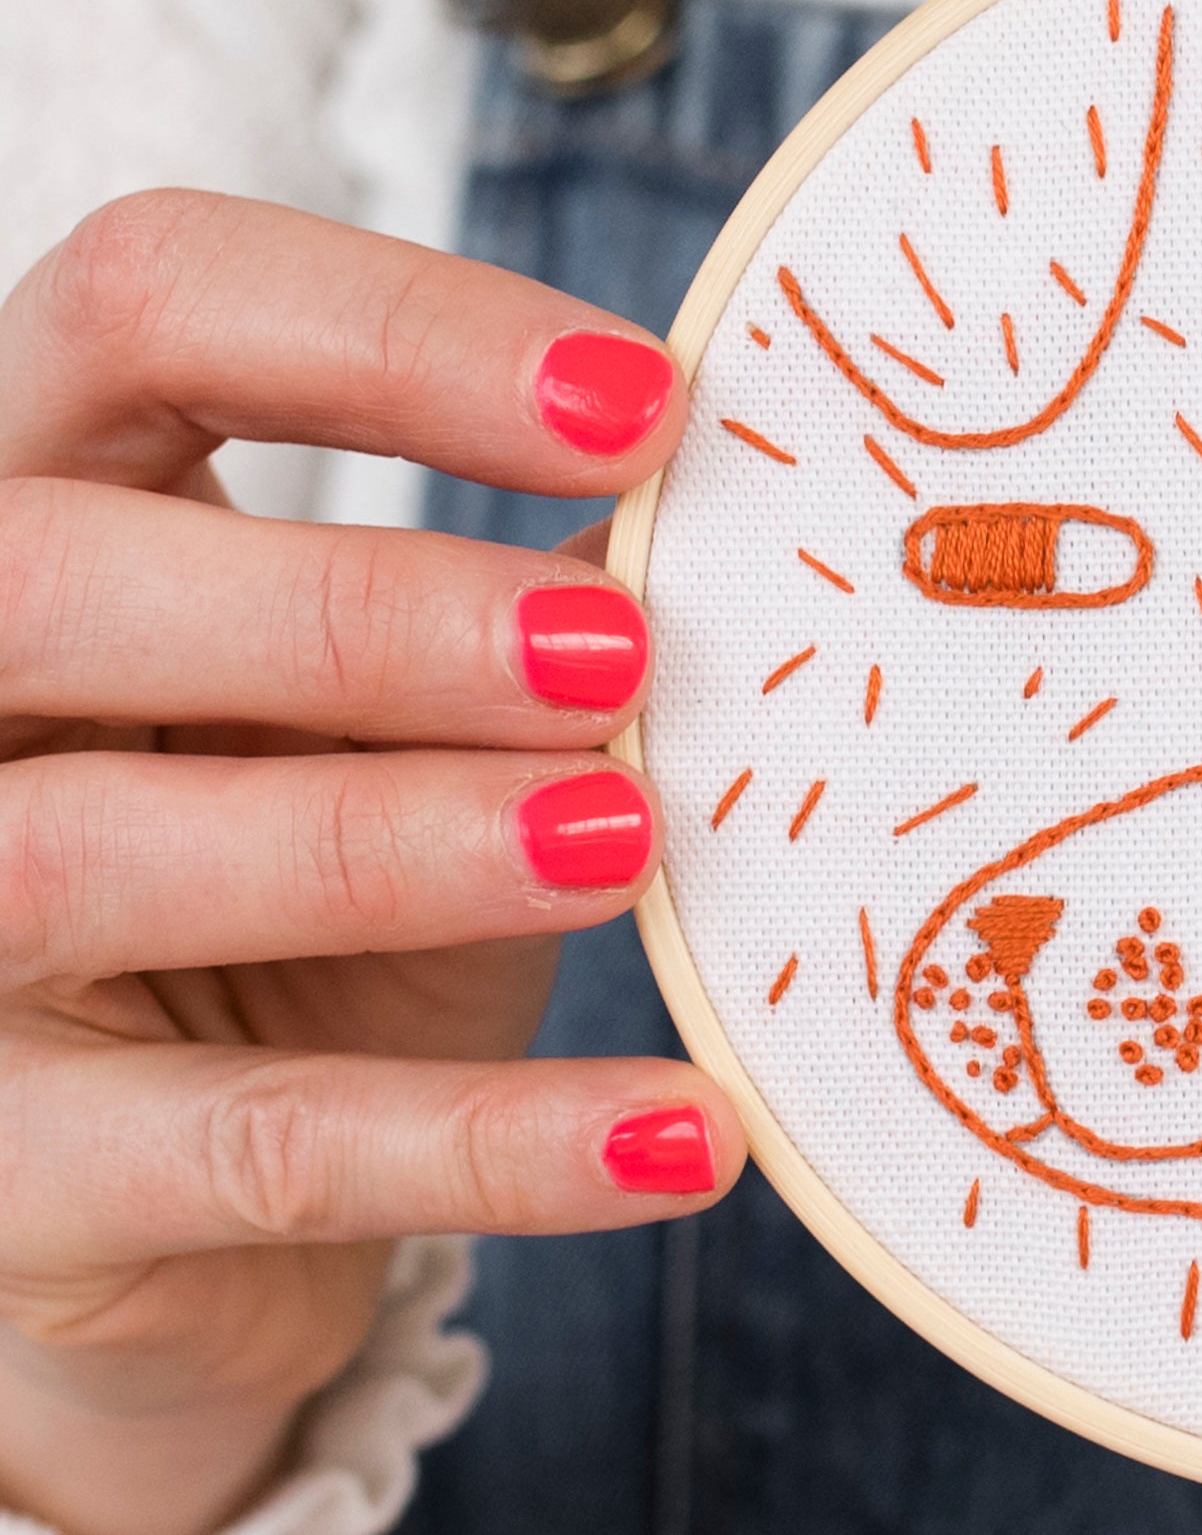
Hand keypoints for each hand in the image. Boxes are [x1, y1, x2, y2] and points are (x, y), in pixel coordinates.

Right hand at [0, 191, 740, 1534]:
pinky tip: (683, 1132)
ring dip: (392, 841)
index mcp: (50, 497)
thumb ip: (554, 600)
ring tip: (626, 845)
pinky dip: (489, 1143)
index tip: (645, 407)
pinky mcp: (8, 1185)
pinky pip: (242, 1150)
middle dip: (353, 606)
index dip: (391, 328)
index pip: (148, 305)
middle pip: (48, 571)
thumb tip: (790, 501)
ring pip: (90, 852)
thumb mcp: (435, 721)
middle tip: (616, 651)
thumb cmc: (333, 906)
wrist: (206, 1229)